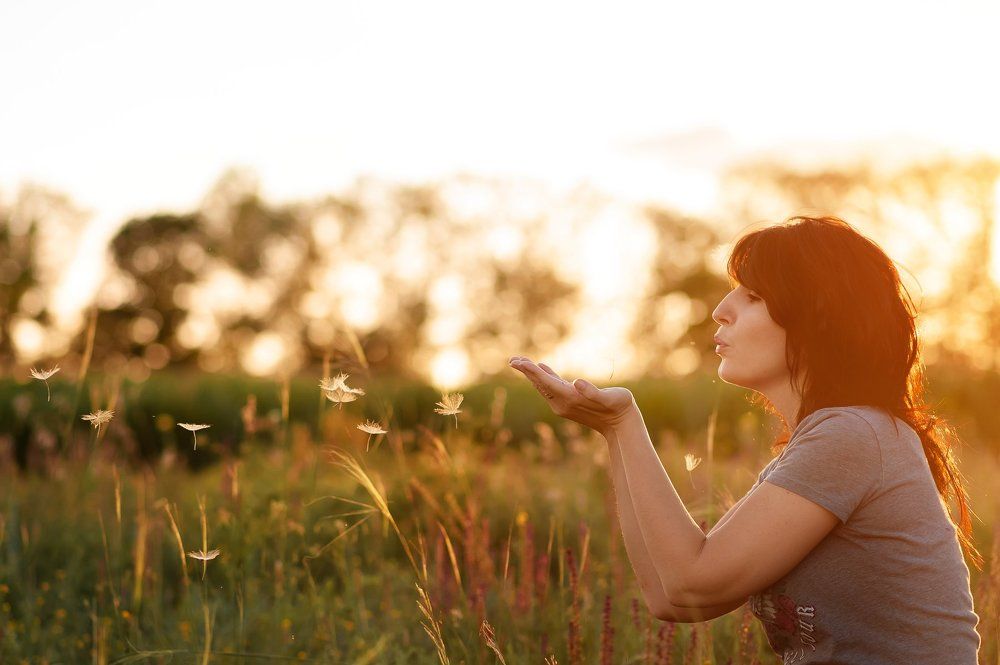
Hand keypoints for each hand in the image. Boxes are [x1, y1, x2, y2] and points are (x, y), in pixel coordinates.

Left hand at [508, 356, 635, 436]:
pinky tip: (541, 369)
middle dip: (526, 371)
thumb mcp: (609, 398)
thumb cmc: (619, 407)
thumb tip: (578, 382)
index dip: (531, 371)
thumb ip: (593, 392)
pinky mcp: (569, 403)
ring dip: (532, 374)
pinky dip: (545, 377)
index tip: (518, 362)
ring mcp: (564, 404)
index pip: (546, 382)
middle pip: (540, 383)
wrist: (621, 425)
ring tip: (520, 362)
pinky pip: (552, 387)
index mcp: (570, 398)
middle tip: (512, 359)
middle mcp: (563, 402)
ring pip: (544, 386)